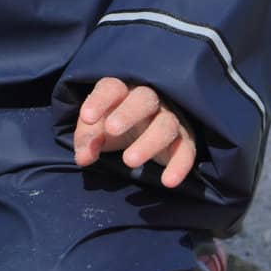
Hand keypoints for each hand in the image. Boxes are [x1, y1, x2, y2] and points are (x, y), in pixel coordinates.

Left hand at [73, 77, 196, 187]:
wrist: (142, 134)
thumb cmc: (115, 125)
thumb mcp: (96, 131)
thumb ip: (86, 140)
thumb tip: (83, 158)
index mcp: (123, 91)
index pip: (111, 88)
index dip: (99, 101)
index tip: (87, 117)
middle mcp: (150, 100)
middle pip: (144, 99)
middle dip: (128, 113)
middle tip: (112, 129)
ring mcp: (170, 119)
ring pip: (166, 124)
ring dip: (149, 142)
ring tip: (128, 161)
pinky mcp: (185, 140)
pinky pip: (187, 150)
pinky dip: (180, 165)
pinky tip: (167, 181)